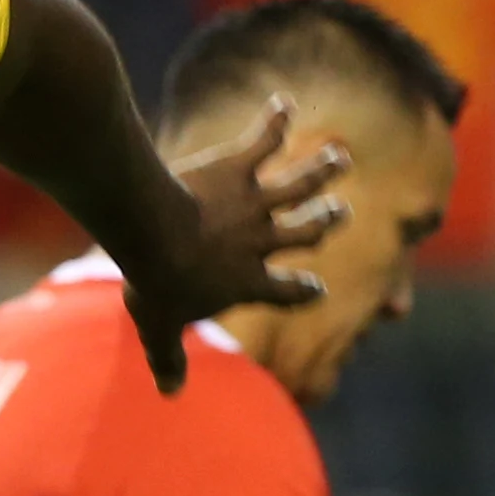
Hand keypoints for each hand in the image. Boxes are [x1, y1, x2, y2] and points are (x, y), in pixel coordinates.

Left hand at [124, 95, 345, 391]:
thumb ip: (168, 358)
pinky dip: (275, 121)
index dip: (304, 293)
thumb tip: (169, 392)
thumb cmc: (158, 281)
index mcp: (250, 281)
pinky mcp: (237, 167)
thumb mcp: (159, 325)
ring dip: (321, 169)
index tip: (318, 289)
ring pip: (300, 184)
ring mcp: (253, 202)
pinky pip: (263, 141)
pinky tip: (282, 103)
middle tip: (341, 210)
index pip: (287, 292)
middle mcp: (262, 241)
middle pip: (306, 231)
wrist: (153, 230)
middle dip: (327, 220)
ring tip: (339, 155)